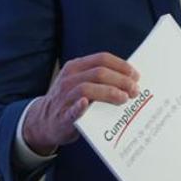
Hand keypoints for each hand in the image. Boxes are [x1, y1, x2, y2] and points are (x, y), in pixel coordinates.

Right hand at [21, 52, 139, 153]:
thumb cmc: (71, 101)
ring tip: (124, 99)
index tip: (135, 75)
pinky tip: (86, 104)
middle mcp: (69, 79)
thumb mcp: (80, 82)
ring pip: (87, 88)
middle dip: (120, 80)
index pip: (102, 59)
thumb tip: (130, 79)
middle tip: (134, 90)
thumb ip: (99, 79)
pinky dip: (79, 107)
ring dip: (109, 92)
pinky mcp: (62, 117)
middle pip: (99, 73)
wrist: (44, 122)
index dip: (121, 65)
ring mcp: (64, 97)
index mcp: (76, 67)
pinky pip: (71, 110)